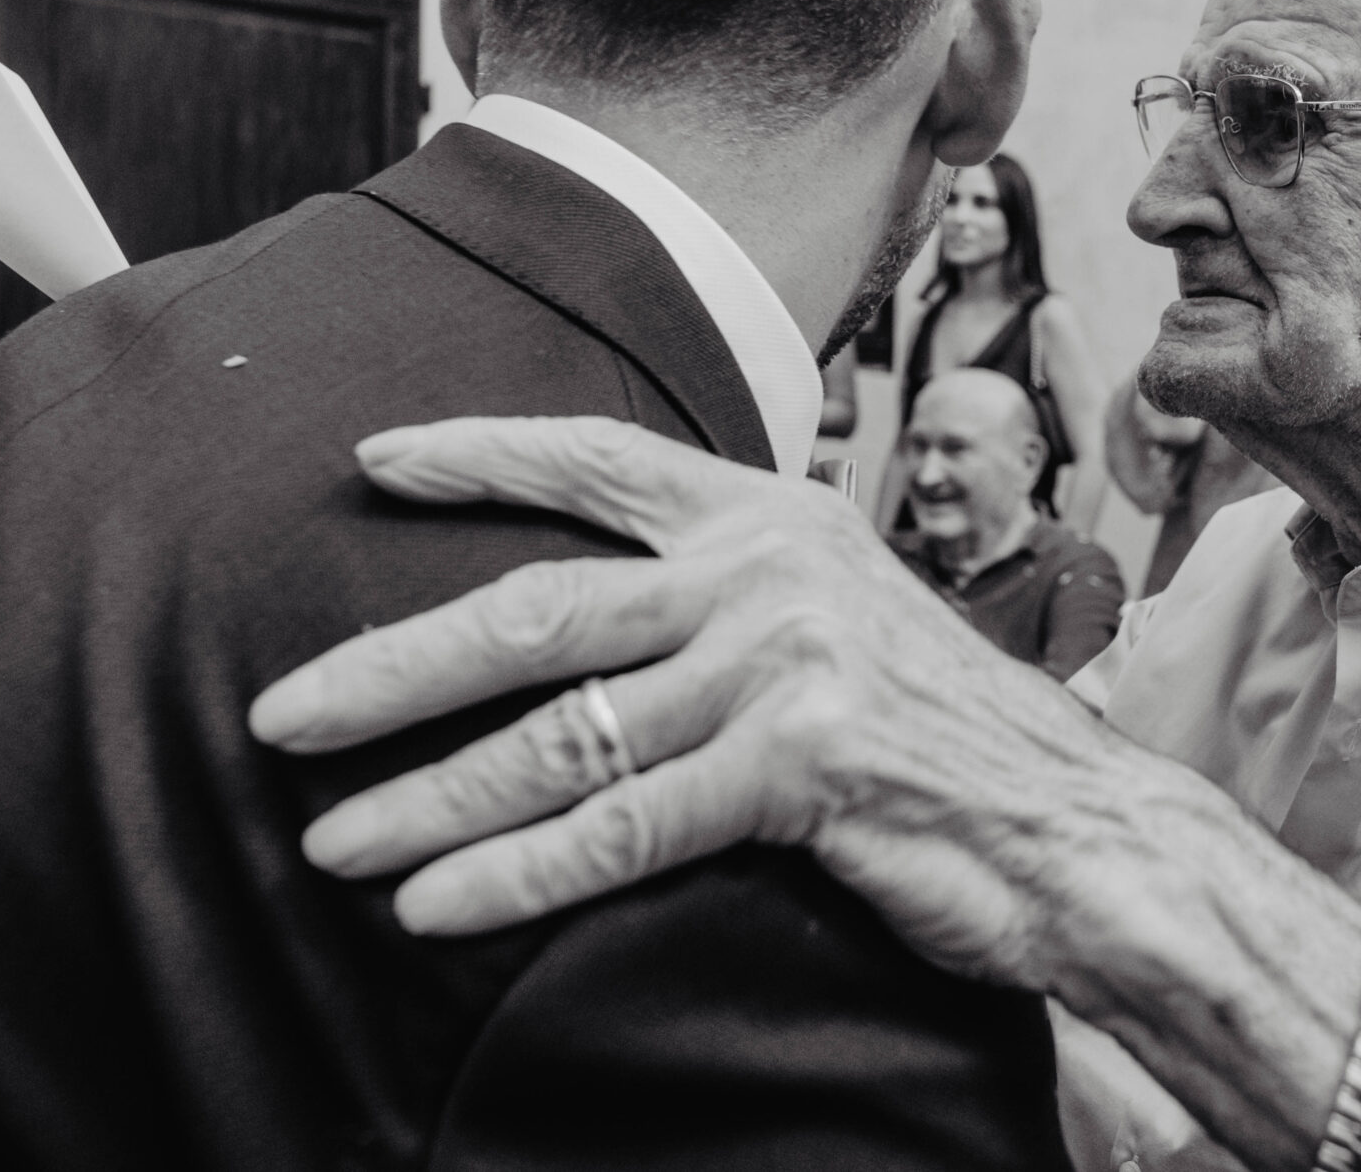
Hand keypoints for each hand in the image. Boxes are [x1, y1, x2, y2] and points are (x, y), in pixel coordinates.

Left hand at [250, 415, 1139, 987]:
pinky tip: (433, 906)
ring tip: (328, 839)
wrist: (1080, 825)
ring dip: (427, 795)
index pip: (602, 460)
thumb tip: (604, 624)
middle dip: (392, 665)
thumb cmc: (951, 737)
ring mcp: (784, 661)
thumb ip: (732, 601)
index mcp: (773, 517)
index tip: (374, 460)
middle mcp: (768, 570)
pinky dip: (512, 874)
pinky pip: (619, 826)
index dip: (481, 454)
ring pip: (560, 733)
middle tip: (280, 713)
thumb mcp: (845, 620)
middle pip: (539, 609)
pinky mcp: (800, 762)